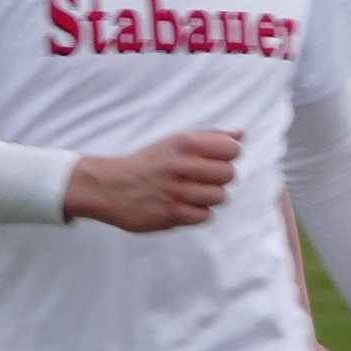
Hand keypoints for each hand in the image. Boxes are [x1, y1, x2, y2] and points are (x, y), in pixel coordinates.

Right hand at [66, 129, 241, 231]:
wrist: (108, 187)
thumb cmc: (146, 163)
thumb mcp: (175, 142)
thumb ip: (210, 137)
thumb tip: (242, 134)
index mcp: (184, 144)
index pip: (232, 149)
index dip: (228, 156)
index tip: (214, 159)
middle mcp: (182, 166)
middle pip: (229, 174)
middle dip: (219, 178)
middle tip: (200, 178)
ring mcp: (178, 192)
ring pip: (220, 197)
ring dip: (209, 196)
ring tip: (190, 193)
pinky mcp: (172, 215)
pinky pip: (205, 216)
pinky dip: (197, 213)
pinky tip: (183, 205)